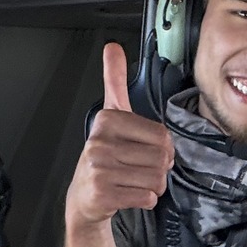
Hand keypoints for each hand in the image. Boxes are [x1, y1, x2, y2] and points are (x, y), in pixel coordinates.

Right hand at [64, 44, 174, 232]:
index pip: (161, 135)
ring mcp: (100, 169)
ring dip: (153, 185)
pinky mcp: (103, 194)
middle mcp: (100, 142)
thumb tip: (112, 47)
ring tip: (133, 181)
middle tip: (139, 168)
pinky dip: (145, 199)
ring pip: (156, 179)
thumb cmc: (104, 156)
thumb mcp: (110, 115)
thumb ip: (114, 81)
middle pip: (161, 158)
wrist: (84, 196)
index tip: (145, 150)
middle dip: (159, 169)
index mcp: (107, 120)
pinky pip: (146, 197)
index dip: (163, 148)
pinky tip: (128, 194)